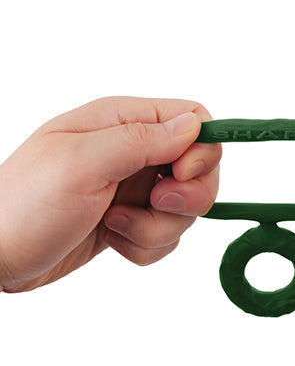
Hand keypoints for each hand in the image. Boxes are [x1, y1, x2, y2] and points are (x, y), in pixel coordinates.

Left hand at [0, 96, 220, 291]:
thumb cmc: (23, 207)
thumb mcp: (80, 165)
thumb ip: (140, 140)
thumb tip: (193, 125)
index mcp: (120, 122)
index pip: (193, 120)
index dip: (200, 151)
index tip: (180, 177)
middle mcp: (132, 152)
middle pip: (198, 168)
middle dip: (185, 197)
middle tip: (153, 204)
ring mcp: (131, 188)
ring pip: (183, 208)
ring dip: (158, 227)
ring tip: (116, 225)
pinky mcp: (130, 220)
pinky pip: (165, 234)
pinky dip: (146, 245)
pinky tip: (114, 240)